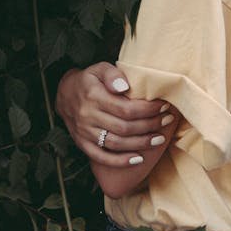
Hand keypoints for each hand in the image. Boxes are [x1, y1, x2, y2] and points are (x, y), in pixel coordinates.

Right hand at [55, 62, 179, 166]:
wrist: (64, 94)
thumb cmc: (89, 80)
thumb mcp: (99, 68)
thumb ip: (113, 74)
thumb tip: (125, 86)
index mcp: (94, 96)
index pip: (125, 108)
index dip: (147, 109)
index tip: (163, 105)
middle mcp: (88, 116)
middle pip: (124, 127)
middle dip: (149, 125)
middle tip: (167, 120)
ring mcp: (85, 133)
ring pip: (116, 143)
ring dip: (140, 144)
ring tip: (159, 139)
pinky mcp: (83, 144)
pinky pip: (101, 157)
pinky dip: (120, 161)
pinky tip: (138, 159)